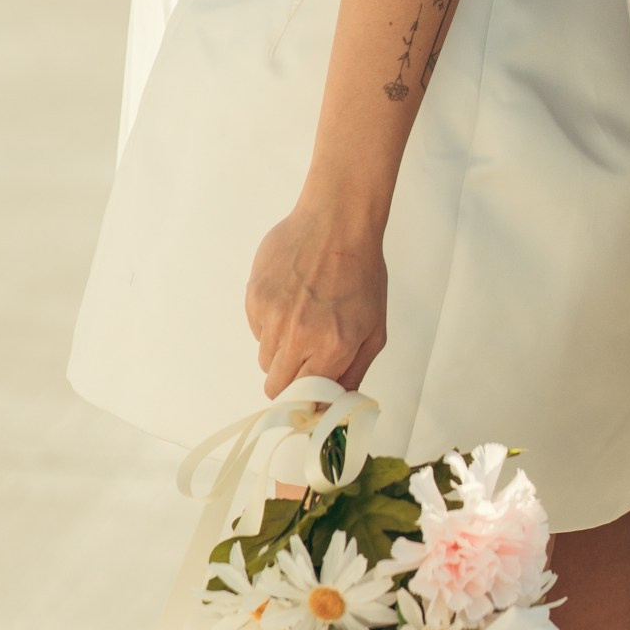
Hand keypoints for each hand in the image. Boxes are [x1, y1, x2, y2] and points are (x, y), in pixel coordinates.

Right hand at [246, 206, 386, 397]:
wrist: (338, 222)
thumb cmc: (362, 273)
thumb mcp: (374, 329)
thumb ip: (354, 374)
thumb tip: (334, 407)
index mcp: (332, 347)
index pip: (303, 399)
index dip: (305, 401)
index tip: (308, 398)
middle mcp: (298, 335)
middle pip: (275, 386)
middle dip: (290, 380)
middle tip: (304, 359)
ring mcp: (273, 315)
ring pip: (265, 358)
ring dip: (281, 350)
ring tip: (302, 319)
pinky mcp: (255, 297)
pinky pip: (256, 329)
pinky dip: (269, 323)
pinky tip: (290, 299)